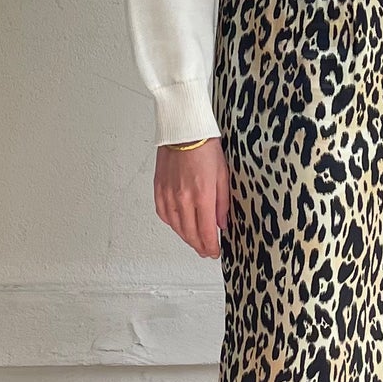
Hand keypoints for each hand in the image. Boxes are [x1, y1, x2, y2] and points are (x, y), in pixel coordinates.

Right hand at [155, 139, 230, 258]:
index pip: (206, 232)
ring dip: (186, 237)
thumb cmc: (205, 146)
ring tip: (194, 241)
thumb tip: (222, 223)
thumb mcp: (223, 174)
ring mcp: (168, 194)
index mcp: (202, 195)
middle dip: (199, 246)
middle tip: (206, 251)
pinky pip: (164, 215)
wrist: (183, 129)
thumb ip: (222, 203)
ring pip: (176, 227)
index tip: (214, 252)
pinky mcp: (159, 189)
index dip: (210, 246)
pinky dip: (172, 224)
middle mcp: (183, 198)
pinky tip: (179, 225)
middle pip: (190, 233)